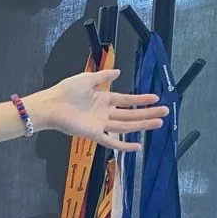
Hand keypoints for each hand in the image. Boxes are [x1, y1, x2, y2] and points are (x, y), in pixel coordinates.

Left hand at [26, 70, 167, 151]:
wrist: (51, 105)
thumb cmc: (65, 91)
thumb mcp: (87, 79)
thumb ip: (103, 76)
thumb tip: (118, 71)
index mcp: (103, 99)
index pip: (126, 100)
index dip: (141, 99)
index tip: (156, 98)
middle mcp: (104, 113)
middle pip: (130, 114)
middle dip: (147, 113)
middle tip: (165, 112)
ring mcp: (100, 124)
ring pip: (126, 126)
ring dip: (142, 125)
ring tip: (159, 123)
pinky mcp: (93, 134)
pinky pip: (111, 141)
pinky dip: (124, 145)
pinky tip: (137, 146)